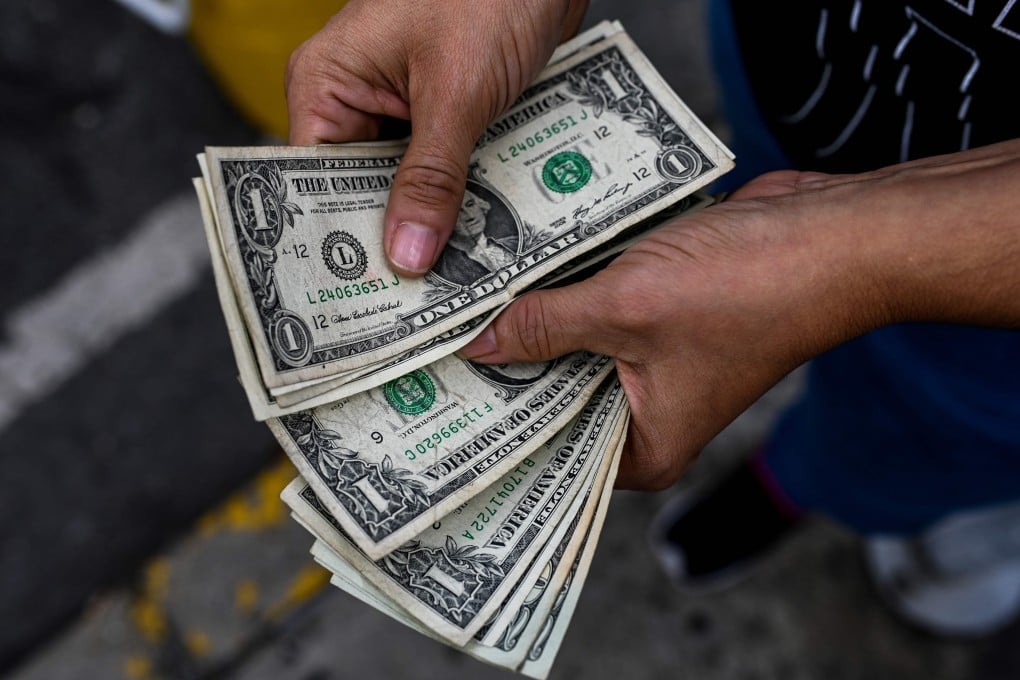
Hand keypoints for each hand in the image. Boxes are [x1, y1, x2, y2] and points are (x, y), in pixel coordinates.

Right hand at [286, 0, 587, 274]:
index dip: (336, 237)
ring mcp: (401, 106)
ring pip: (405, 184)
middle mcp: (355, 98)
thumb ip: (431, 176)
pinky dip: (459, 195)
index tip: (359, 297)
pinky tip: (477, 235)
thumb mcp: (456, 91)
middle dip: (389, 239)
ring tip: (449, 281)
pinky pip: (441, 167)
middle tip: (414, 304)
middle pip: (359, 190)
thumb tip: (405, 254)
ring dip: (430, 221)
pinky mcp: (443, 112)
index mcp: (328, 82)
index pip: (312, 179)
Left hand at [459, 141, 1019, 488]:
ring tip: (449, 305)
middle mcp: (647, 415)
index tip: (425, 408)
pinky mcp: (659, 317)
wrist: (832, 236)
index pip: (544, 451)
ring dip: (527, 323)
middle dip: (498, 366)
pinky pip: (594, 312)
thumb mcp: (626, 307)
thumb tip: (473, 340)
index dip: (485, 427)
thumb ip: (544, 325)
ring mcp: (654, 364)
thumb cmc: (749, 289)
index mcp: (644, 446)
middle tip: (421, 346)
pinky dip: (561, 293)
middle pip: (550, 398)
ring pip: (569, 350)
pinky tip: (506, 270)